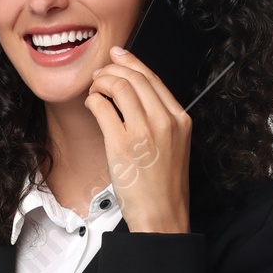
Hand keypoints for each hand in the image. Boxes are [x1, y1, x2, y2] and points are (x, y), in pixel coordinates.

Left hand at [84, 46, 190, 233]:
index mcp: (180, 120)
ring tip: (94, 89)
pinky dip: (94, 100)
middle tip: (100, 73)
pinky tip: (92, 105)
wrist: (162, 217)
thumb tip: (134, 98)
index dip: (132, 62)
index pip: (154, 79)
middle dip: (113, 69)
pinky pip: (103, 107)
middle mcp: (165, 121)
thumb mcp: (174, 148)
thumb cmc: (164, 188)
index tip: (118, 55)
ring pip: (119, 87)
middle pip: (136, 78)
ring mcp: (144, 131)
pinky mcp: (122, 144)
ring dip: (102, 82)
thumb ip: (161, 122)